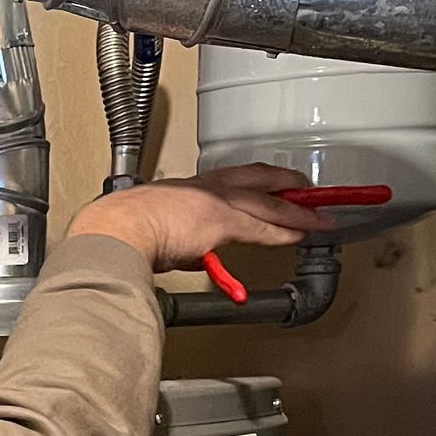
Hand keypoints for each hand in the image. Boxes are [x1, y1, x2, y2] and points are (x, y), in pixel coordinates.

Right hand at [66, 164, 333, 272]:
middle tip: (310, 189)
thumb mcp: (154, 229)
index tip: (272, 183)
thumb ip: (181, 243)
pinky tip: (300, 234)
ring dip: (298, 210)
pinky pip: (262, 227)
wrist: (116, 231)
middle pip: (259, 179)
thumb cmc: (122, 232)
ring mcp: (216, 201)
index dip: (257, 180)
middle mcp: (205, 186)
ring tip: (319, 216)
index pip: (233, 178)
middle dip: (288, 183)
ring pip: (269, 202)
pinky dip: (284, 231)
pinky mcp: (221, 221)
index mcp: (187, 186)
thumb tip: (192, 257)